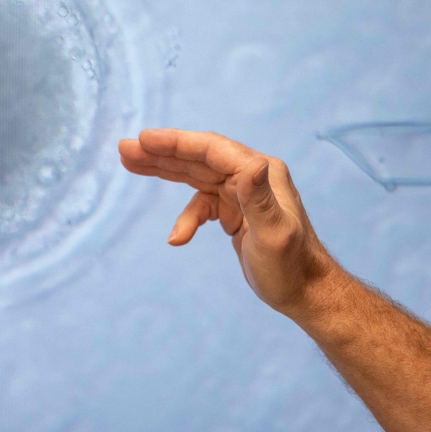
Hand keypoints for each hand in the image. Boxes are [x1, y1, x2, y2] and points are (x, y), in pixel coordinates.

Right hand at [118, 129, 332, 315]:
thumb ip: (260, 199)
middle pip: (198, 156)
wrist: (305, 292)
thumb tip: (253, 165)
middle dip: (161, 152)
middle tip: (125, 149)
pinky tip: (176, 237)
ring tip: (129, 162)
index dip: (177, 142)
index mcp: (261, 171)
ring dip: (163, 170)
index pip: (212, 149)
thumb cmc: (292, 266)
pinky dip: (186, 218)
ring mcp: (240, 192)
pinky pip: (201, 204)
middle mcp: (250, 174)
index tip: (144, 139)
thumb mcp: (274, 235)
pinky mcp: (233, 210)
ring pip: (195, 174)